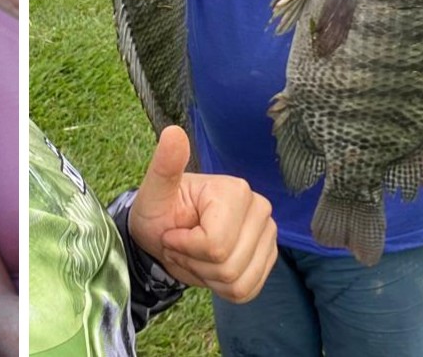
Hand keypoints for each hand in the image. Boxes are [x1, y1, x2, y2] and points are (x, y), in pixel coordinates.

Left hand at [128, 126, 277, 303]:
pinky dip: (222, 287)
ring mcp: (268, 234)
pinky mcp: (268, 256)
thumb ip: (164, 165)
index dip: (185, 247)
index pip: (214, 245)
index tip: (171, 233)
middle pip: (228, 267)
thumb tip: (173, 132)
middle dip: (195, 263)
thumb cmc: (159, 210)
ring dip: (207, 276)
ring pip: (238, 282)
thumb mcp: (154, 190)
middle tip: (180, 245)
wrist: (166, 232)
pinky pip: (248, 291)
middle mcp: (260, 209)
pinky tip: (209, 266)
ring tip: (193, 254)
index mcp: (235, 190)